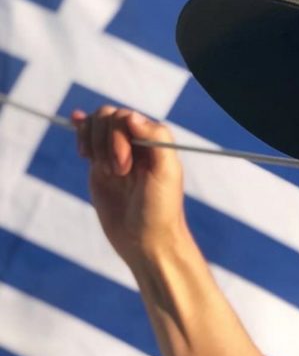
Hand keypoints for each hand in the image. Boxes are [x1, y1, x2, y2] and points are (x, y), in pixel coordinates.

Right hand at [71, 106, 186, 263]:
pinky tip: (73, 121)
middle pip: (107, 118)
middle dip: (105, 142)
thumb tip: (131, 115)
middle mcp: (136, 144)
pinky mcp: (99, 168)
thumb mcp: (166, 172)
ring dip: (93, 143)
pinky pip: (88, 140)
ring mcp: (115, 154)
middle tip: (118, 173)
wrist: (145, 240)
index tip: (124, 168)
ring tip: (107, 172)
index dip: (118, 136)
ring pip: (95, 126)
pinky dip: (81, 130)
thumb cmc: (160, 209)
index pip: (125, 117)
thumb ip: (156, 138)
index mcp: (154, 142)